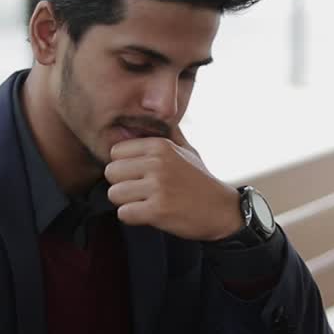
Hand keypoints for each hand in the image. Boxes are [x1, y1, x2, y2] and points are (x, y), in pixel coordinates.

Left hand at [105, 126, 241, 241]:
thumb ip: (170, 134)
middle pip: (111, 172)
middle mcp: (157, 163)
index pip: (116, 152)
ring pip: (114, 194)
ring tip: (145, 203)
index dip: (123, 166)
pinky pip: (124, 213)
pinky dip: (133, 217)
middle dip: (121, 184)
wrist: (222, 210)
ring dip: (126, 202)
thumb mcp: (188, 150)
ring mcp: (158, 186)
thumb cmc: (202, 182)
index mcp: (160, 146)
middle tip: (139, 192)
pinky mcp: (158, 210)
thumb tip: (159, 116)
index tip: (138, 175)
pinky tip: (149, 214)